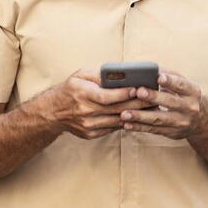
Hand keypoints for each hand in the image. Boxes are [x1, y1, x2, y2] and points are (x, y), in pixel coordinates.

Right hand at [41, 68, 155, 139]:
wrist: (54, 112)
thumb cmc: (70, 89)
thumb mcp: (81, 75)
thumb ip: (99, 74)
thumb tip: (120, 74)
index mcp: (82, 94)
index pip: (107, 96)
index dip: (124, 94)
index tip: (139, 89)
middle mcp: (85, 111)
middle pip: (117, 110)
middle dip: (137, 104)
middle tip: (153, 99)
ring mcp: (89, 125)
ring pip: (118, 121)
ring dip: (136, 115)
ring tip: (150, 108)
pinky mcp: (91, 133)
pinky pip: (113, 128)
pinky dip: (125, 122)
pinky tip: (136, 116)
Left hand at [120, 71, 207, 139]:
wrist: (201, 120)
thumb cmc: (185, 95)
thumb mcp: (183, 84)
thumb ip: (168, 75)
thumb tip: (148, 68)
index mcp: (192, 92)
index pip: (182, 85)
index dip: (170, 81)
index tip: (159, 77)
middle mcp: (189, 108)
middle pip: (170, 102)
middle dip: (154, 97)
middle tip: (138, 92)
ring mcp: (181, 122)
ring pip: (159, 119)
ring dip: (140, 116)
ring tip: (124, 114)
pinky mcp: (172, 133)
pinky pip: (153, 130)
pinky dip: (139, 127)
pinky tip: (126, 124)